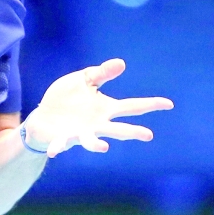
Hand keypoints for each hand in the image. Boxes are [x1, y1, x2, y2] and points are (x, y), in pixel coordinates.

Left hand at [22, 58, 173, 157]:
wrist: (44, 116)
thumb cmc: (67, 98)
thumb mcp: (82, 80)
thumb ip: (100, 73)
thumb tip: (121, 63)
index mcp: (104, 109)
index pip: (131, 106)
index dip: (150, 105)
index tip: (168, 104)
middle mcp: (96, 124)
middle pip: (118, 129)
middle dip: (132, 132)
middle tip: (148, 135)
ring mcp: (80, 133)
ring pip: (92, 141)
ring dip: (96, 144)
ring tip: (103, 147)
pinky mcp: (62, 138)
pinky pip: (60, 144)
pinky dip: (57, 147)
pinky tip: (53, 152)